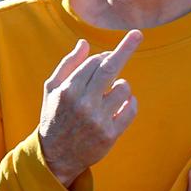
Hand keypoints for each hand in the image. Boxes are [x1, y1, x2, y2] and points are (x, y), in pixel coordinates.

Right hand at [39, 30, 142, 186]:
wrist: (55, 156)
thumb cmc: (54, 117)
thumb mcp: (52, 89)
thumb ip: (68, 65)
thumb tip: (84, 43)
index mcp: (68, 90)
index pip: (94, 62)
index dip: (103, 57)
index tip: (108, 56)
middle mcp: (83, 104)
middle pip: (110, 68)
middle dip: (126, 48)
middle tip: (138, 34)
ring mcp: (98, 120)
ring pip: (124, 89)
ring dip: (123, 86)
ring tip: (113, 93)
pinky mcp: (110, 134)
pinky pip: (131, 109)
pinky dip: (131, 102)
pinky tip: (125, 103)